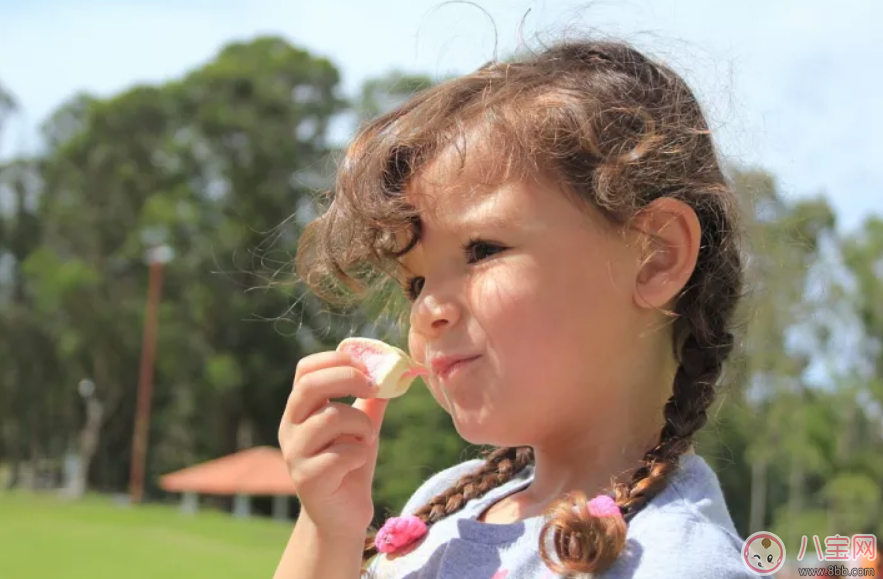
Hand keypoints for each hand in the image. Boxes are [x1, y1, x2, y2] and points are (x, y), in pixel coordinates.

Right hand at [278, 350, 388, 537]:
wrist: (342, 515)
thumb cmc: (349, 463)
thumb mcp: (361, 425)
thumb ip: (371, 399)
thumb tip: (392, 370)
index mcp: (300, 409)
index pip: (304, 370)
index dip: (335, 359)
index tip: (365, 366)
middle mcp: (289, 427)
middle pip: (309, 385)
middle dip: (348, 379)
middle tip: (374, 388)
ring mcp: (294, 454)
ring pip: (331, 417)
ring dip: (361, 425)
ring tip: (366, 439)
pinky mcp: (307, 479)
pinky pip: (341, 453)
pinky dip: (359, 454)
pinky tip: (356, 463)